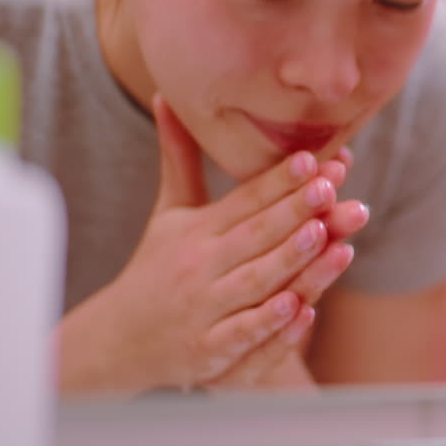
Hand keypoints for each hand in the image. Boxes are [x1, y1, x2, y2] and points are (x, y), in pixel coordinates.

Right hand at [57, 94, 365, 392]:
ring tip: (326, 234)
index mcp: (196, 231)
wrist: (115, 340)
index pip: (245, 200)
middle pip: (254, 235)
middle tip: (330, 187)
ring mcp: (202, 309)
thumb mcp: (170, 212)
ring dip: (291, 260)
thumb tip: (167, 95)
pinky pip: (241, 335)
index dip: (279, 180)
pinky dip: (269, 324)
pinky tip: (300, 308)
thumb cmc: (157, 267)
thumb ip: (180, 158)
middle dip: (294, 210)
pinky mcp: (207, 351)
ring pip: (253, 282)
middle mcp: (199, 266)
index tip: (312, 158)